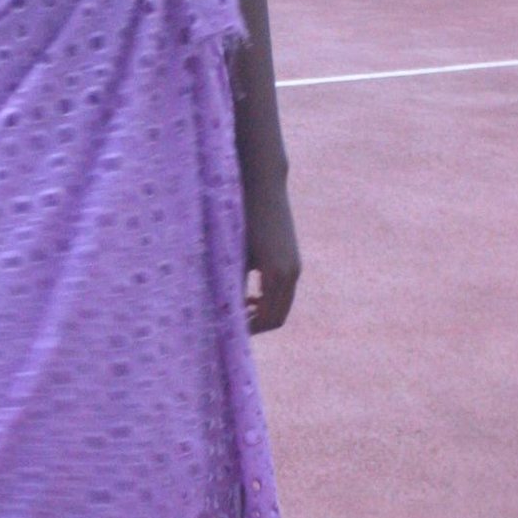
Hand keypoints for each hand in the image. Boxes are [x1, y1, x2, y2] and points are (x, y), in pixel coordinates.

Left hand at [243, 173, 300, 333]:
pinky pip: (284, 292)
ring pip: (282, 306)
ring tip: (239, 311)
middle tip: (233, 326)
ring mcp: (295, 267)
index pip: (267, 319)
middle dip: (256, 326)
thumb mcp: (234, 254)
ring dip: (263, 313)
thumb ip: (231, 283)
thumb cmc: (241, 216)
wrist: (263, 186)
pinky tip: (250, 295)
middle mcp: (291, 273)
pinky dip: (269, 300)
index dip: (249, 330)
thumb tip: (222, 311)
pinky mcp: (293, 260)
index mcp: (275, 274)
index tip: (229, 330)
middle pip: (278, 318)